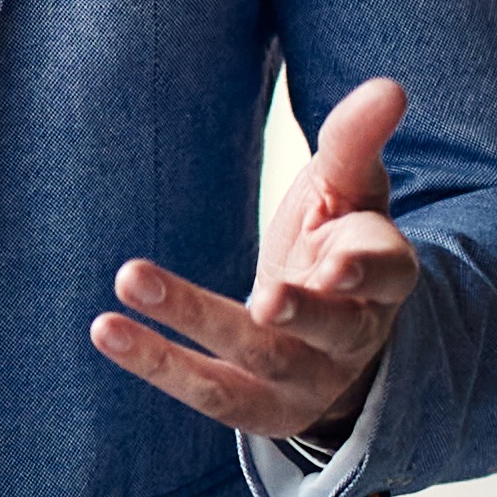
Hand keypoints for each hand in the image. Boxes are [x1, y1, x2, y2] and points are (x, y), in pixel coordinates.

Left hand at [96, 72, 420, 444]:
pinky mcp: (260, 409)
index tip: (338, 262)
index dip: (364, 270)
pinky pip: (209, 393)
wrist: (337, 342)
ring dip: (194, 319)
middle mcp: (353, 338)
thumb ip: (357, 142)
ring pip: (257, 358)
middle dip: (297, 311)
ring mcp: (307, 380)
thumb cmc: (340, 243)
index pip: (386, 274)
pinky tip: (107, 330)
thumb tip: (389, 87)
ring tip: (130, 279)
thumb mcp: (351, 192)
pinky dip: (157, 364)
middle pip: (327, 328)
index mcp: (384, 280)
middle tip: (263, 298)